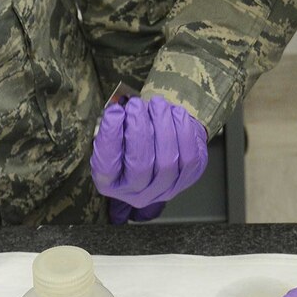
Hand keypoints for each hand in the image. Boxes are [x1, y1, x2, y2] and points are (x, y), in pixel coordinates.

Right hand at [90, 95, 207, 223]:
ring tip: (157, 104)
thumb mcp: (117, 136)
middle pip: (139, 167)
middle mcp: (135, 193)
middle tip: (136, 105)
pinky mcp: (187, 180)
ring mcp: (163, 190)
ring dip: (162, 127)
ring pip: (166, 162)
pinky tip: (176, 113)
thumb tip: (119, 112)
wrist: (164, 147)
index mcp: (110, 184)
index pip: (107, 166)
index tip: (115, 111)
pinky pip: (188, 158)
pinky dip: (183, 131)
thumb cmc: (134, 139)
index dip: (111, 138)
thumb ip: (116, 128)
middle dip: (138, 130)